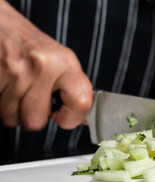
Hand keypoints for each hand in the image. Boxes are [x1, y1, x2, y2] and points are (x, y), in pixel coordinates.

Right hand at [0, 0, 92, 130]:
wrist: (0, 22)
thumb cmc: (31, 46)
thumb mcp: (60, 62)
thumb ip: (72, 90)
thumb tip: (82, 120)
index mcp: (66, 63)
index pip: (81, 103)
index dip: (71, 119)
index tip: (62, 117)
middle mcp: (42, 65)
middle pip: (36, 121)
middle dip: (32, 116)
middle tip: (32, 98)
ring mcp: (14, 70)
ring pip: (11, 118)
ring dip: (12, 110)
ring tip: (16, 89)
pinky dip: (0, 101)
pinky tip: (5, 85)